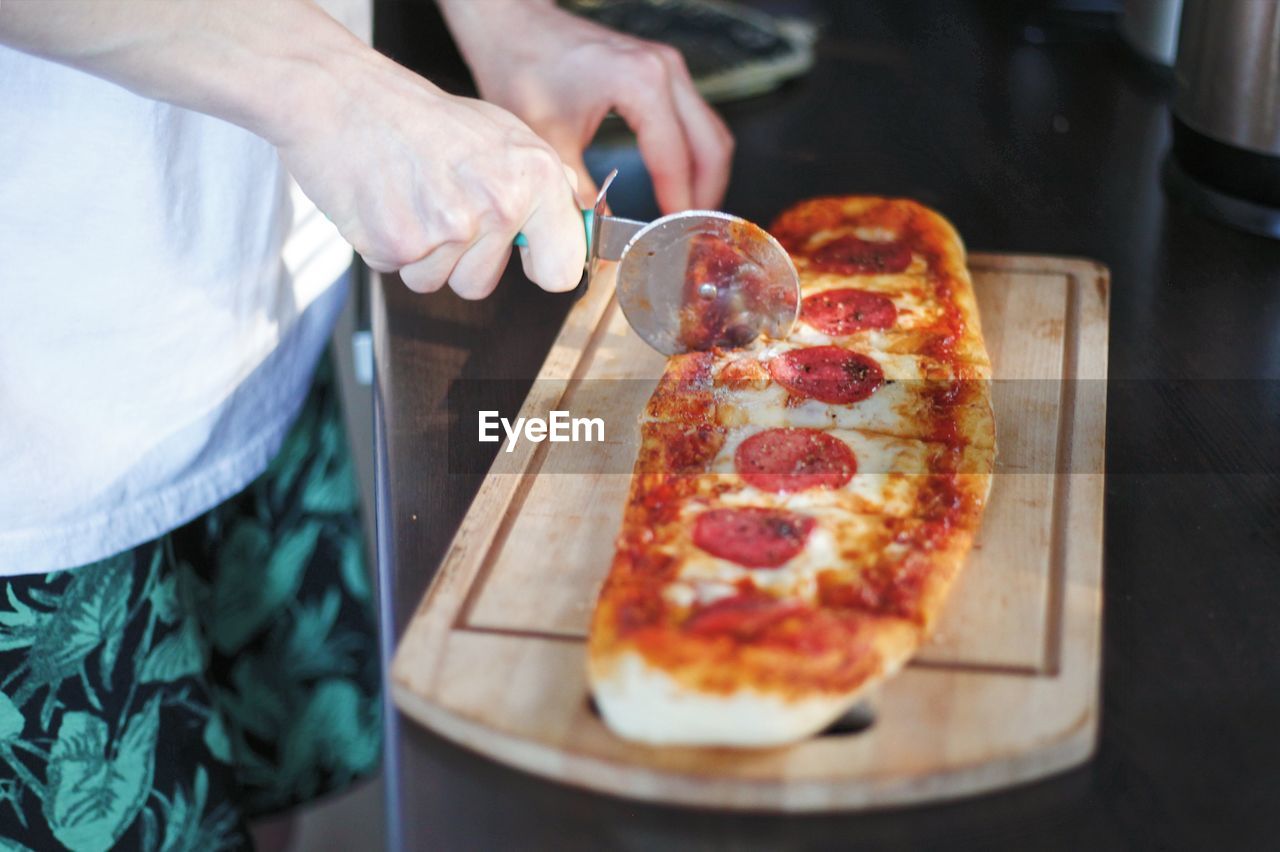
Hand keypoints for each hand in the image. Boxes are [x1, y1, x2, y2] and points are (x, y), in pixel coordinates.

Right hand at [276, 50, 585, 297]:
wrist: (342, 95)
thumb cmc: (420, 117)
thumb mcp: (502, 134)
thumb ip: (542, 185)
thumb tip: (575, 227)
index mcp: (534, 176)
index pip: (563, 270)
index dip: (542, 267)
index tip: (530, 258)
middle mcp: (498, 204)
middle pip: (482, 284)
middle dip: (459, 258)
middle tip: (438, 202)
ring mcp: (448, 228)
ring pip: (437, 283)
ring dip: (420, 253)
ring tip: (410, 198)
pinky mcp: (399, 244)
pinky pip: (398, 271)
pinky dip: (386, 245)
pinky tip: (384, 202)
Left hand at [439, 0, 733, 213]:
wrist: (512, 22)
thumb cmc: (522, 65)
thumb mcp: (547, 140)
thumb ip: (578, 192)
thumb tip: (597, 238)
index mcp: (641, 83)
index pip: (675, 159)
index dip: (678, 204)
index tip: (675, 238)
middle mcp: (664, 70)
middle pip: (712, 146)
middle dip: (705, 195)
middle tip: (690, 233)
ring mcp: (668, 67)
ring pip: (711, 132)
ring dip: (706, 176)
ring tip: (687, 214)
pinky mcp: (661, 71)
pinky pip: (696, 120)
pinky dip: (695, 155)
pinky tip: (679, 183)